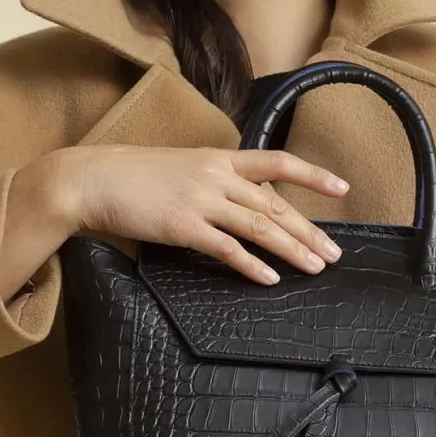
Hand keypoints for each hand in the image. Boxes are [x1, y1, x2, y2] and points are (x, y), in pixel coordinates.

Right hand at [48, 143, 349, 283]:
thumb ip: (213, 180)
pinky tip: (270, 278)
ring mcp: (201, 200)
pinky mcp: (183, 226)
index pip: (277, 162)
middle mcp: (216, 176)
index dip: (312, 175)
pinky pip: (227, 248)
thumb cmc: (132, 176)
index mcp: (219, 158)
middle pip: (275, 205)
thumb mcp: (181, 167)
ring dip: (292, 250)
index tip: (342, 188)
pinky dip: (252, 265)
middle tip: (334, 253)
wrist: (93, 179)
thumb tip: (237, 201)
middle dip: (309, 231)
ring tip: (315, 268)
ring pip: (259, 227)